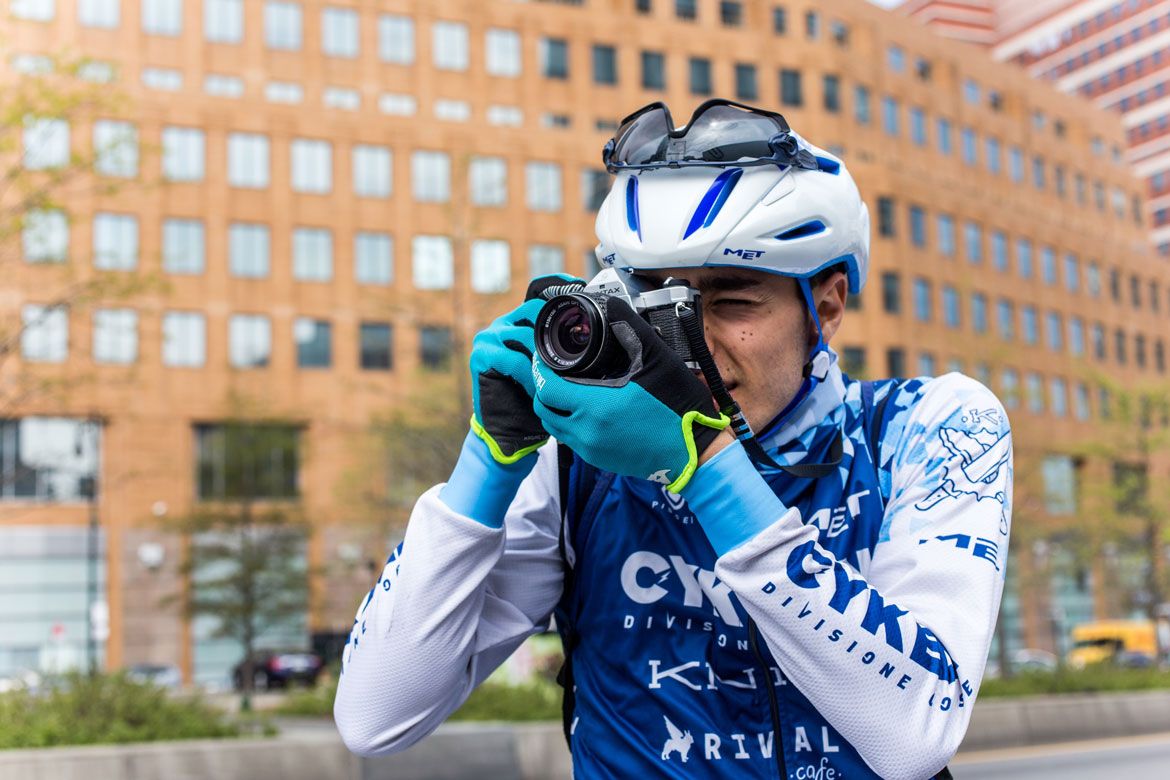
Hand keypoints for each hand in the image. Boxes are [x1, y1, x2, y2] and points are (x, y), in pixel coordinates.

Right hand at [470, 275, 584, 462]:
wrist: (510, 430)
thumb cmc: (535, 398)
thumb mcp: (555, 368)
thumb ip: (567, 349)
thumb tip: (606, 332)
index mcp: (521, 321)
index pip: (539, 296)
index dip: (558, 288)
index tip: (580, 286)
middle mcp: (504, 324)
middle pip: (534, 310)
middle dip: (557, 326)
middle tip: (579, 346)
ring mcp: (490, 338)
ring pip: (525, 336)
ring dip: (545, 357)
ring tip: (560, 374)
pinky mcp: (481, 357)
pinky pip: (512, 360)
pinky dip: (529, 374)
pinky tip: (539, 387)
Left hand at [531, 297, 728, 491]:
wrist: (695, 453)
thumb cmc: (679, 409)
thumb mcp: (657, 361)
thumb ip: (630, 330)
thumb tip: (612, 306)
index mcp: (595, 407)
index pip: (547, 386)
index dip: (542, 368)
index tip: (546, 356)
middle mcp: (587, 432)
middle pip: (544, 407)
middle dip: (544, 387)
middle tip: (555, 370)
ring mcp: (591, 450)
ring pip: (554, 426)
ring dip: (555, 406)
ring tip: (567, 388)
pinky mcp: (599, 460)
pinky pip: (570, 440)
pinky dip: (569, 423)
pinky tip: (585, 408)